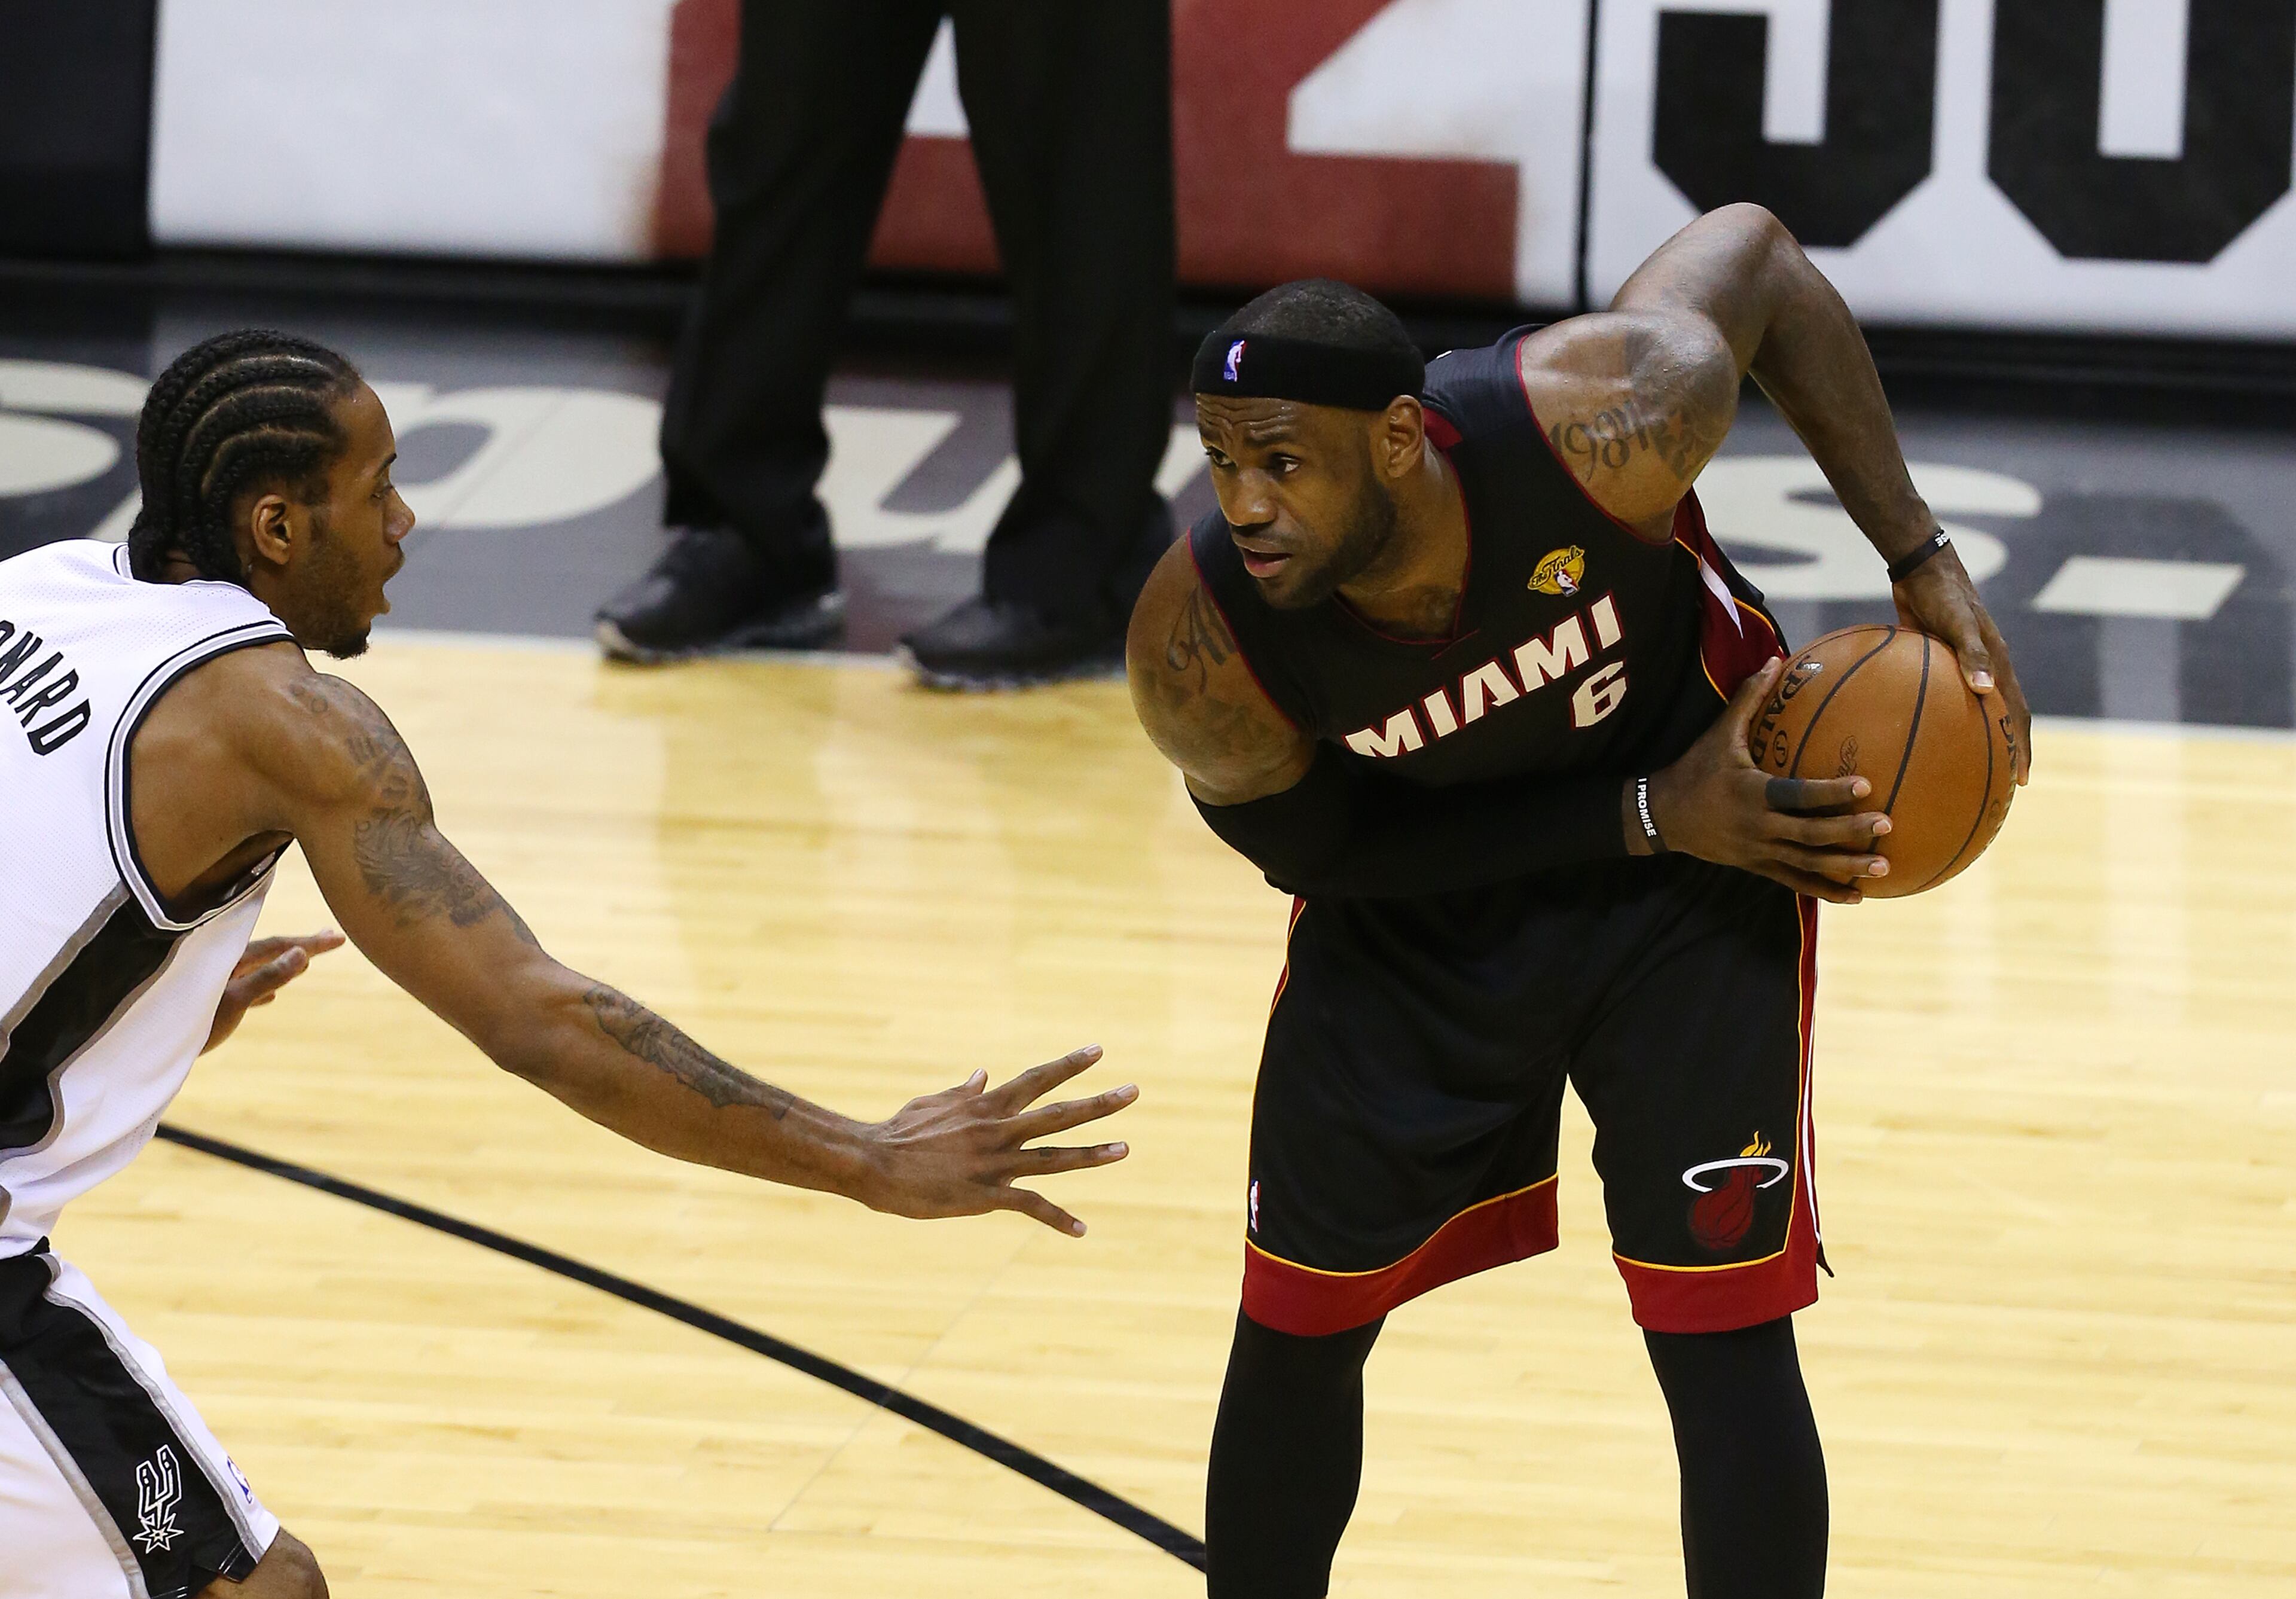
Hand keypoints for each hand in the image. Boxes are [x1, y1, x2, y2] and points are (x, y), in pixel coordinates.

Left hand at [202, 930, 346, 1052]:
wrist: (147, 1048)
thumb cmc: (190, 1021)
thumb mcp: (235, 1000)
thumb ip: (268, 976)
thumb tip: (303, 955)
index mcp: (229, 957)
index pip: (278, 944)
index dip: (310, 942)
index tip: (339, 937)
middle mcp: (221, 963)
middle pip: (269, 950)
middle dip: (300, 946)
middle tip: (331, 938)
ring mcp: (214, 980)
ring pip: (257, 967)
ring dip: (283, 964)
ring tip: (306, 963)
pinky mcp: (208, 999)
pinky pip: (244, 985)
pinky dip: (262, 986)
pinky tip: (270, 998)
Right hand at [857, 1045, 1135, 1235]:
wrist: (871, 1161)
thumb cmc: (898, 1130)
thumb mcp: (934, 1103)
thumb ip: (964, 1091)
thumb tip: (983, 1073)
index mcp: (987, 1105)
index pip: (1037, 1079)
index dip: (1069, 1064)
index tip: (1098, 1051)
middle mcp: (998, 1129)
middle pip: (1060, 1114)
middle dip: (1099, 1102)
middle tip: (1134, 1091)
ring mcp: (995, 1163)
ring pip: (1055, 1157)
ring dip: (1093, 1154)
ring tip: (1126, 1148)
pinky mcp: (985, 1195)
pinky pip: (1030, 1207)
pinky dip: (1058, 1218)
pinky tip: (1082, 1229)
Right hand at [1646, 660, 1891, 903]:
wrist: (1663, 816)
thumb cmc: (1696, 769)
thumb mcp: (1718, 734)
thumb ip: (1748, 698)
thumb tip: (1776, 660)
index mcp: (1751, 793)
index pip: (1796, 794)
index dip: (1829, 793)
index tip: (1865, 785)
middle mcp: (1757, 827)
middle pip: (1810, 835)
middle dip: (1849, 832)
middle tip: (1887, 824)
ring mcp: (1759, 851)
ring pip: (1808, 864)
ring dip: (1847, 868)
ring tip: (1884, 866)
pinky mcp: (1758, 867)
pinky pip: (1796, 882)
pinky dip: (1826, 891)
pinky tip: (1857, 897)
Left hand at [1891, 543, 2032, 784]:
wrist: (1921, 568)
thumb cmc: (1941, 594)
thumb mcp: (1957, 622)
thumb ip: (1972, 654)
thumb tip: (1985, 691)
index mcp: (1999, 664)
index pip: (2017, 715)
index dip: (2021, 748)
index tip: (2021, 780)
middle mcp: (1987, 668)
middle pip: (2002, 718)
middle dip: (2004, 751)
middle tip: (1995, 786)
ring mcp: (1964, 665)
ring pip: (1975, 710)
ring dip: (1974, 737)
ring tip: (1960, 769)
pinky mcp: (1941, 661)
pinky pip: (1944, 696)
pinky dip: (1940, 717)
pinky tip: (1915, 734)